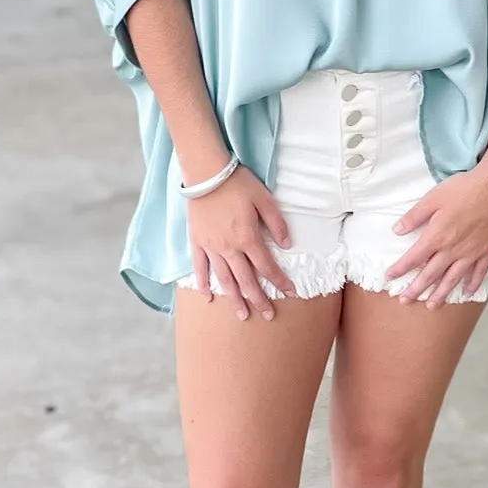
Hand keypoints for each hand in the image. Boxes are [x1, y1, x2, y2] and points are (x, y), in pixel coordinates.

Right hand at [186, 167, 298, 320]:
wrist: (205, 173)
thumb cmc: (237, 183)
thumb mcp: (264, 199)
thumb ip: (276, 223)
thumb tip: (287, 244)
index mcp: (248, 238)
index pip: (267, 266)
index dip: (280, 281)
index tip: (290, 293)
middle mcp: (230, 248)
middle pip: (246, 280)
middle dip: (258, 299)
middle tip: (267, 315)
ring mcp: (211, 247)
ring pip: (224, 279)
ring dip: (234, 299)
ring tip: (241, 315)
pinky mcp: (197, 241)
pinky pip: (200, 267)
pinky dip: (203, 282)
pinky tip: (207, 296)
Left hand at [383, 169, 487, 307]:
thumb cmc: (464, 189)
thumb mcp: (433, 198)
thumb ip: (414, 216)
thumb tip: (397, 230)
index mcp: (436, 236)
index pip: (413, 258)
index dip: (400, 269)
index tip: (389, 278)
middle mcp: (453, 250)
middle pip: (431, 274)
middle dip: (416, 289)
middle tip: (405, 301)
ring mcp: (472, 253)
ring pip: (453, 279)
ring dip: (441, 294)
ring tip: (432, 306)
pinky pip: (479, 273)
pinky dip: (472, 284)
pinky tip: (466, 292)